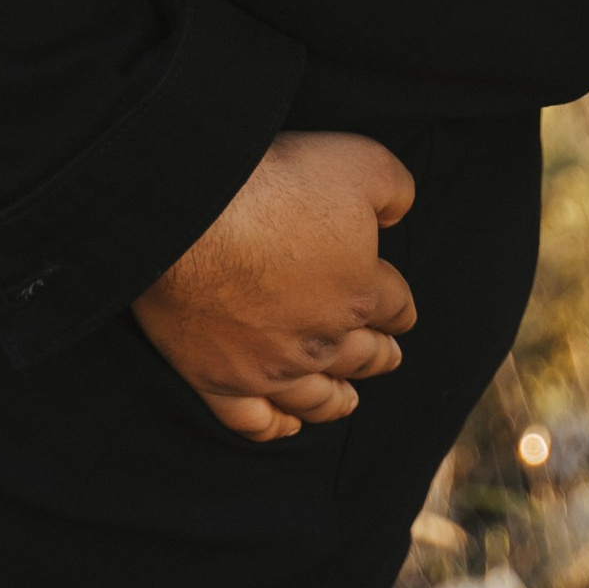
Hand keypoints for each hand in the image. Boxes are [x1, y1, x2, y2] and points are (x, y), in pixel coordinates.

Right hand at [133, 130, 416, 443]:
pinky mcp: (218, 380)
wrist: (189, 210)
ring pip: (316, 398)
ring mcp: (269, 367)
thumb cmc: (275, 181)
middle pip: (363, 356)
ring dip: (337, 399)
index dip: (399, 303)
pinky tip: (285, 424)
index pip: (396, 305)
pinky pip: (253, 421)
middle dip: (379, 354)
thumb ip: (395, 188)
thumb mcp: (360, 160)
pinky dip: (274, 427)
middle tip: (387, 355)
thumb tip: (399, 212)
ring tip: (348, 399)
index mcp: (360, 290)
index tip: (397, 305)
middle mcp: (322, 340)